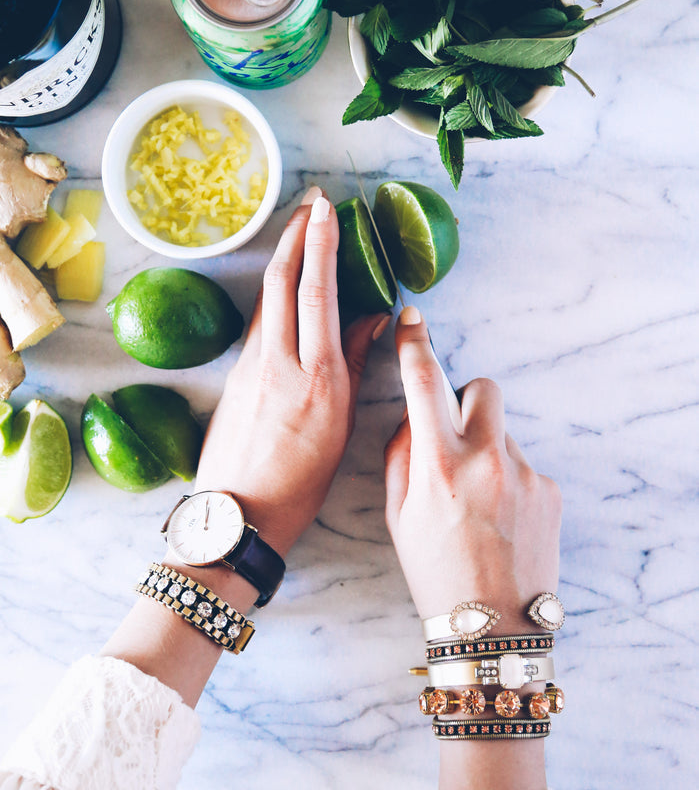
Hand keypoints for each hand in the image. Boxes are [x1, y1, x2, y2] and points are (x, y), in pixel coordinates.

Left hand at [192, 189, 386, 557]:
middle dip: (298, 234)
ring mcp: (251, 366)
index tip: (328, 211)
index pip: (318, 293)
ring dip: (284, 257)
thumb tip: (371, 318)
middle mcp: (280, 362)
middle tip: (311, 201)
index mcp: (316, 376)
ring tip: (301, 230)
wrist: (238, 515)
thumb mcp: (341, 426)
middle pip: (284, 281)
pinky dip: (275, 292)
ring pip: (267, 297)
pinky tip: (285, 284)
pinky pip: (259, 321)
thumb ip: (353, 364)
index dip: (322, 245)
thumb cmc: (299, 483)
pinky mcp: (235, 375)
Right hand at [384, 307, 561, 631]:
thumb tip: (414, 420)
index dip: (414, 344)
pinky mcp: (550, 489)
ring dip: (485, 451)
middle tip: (453, 436)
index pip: (423, 382)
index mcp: (439, 463)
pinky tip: (500, 520)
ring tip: (477, 504)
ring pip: (500, 434)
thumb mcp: (397, 514)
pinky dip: (507, 481)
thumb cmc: (435, 573)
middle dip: (465, 399)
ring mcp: (524, 472)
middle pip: (481, 388)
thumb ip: (401, 455)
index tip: (412, 319)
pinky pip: (522, 465)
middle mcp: (485, 458)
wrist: (492, 627)